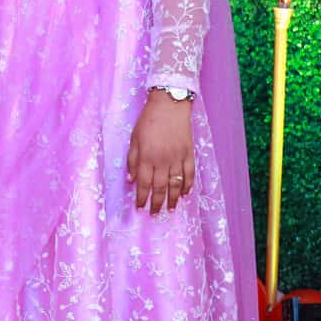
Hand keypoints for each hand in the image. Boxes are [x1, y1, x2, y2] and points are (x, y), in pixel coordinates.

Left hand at [127, 90, 194, 213]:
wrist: (169, 106)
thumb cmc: (147, 121)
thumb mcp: (133, 139)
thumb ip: (132, 160)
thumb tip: (131, 179)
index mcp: (147, 157)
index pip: (143, 183)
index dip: (141, 197)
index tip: (140, 208)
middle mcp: (162, 161)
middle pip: (160, 187)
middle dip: (156, 203)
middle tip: (154, 213)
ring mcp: (178, 158)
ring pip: (176, 184)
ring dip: (173, 199)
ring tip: (171, 209)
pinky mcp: (189, 154)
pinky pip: (190, 174)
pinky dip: (188, 185)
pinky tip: (186, 194)